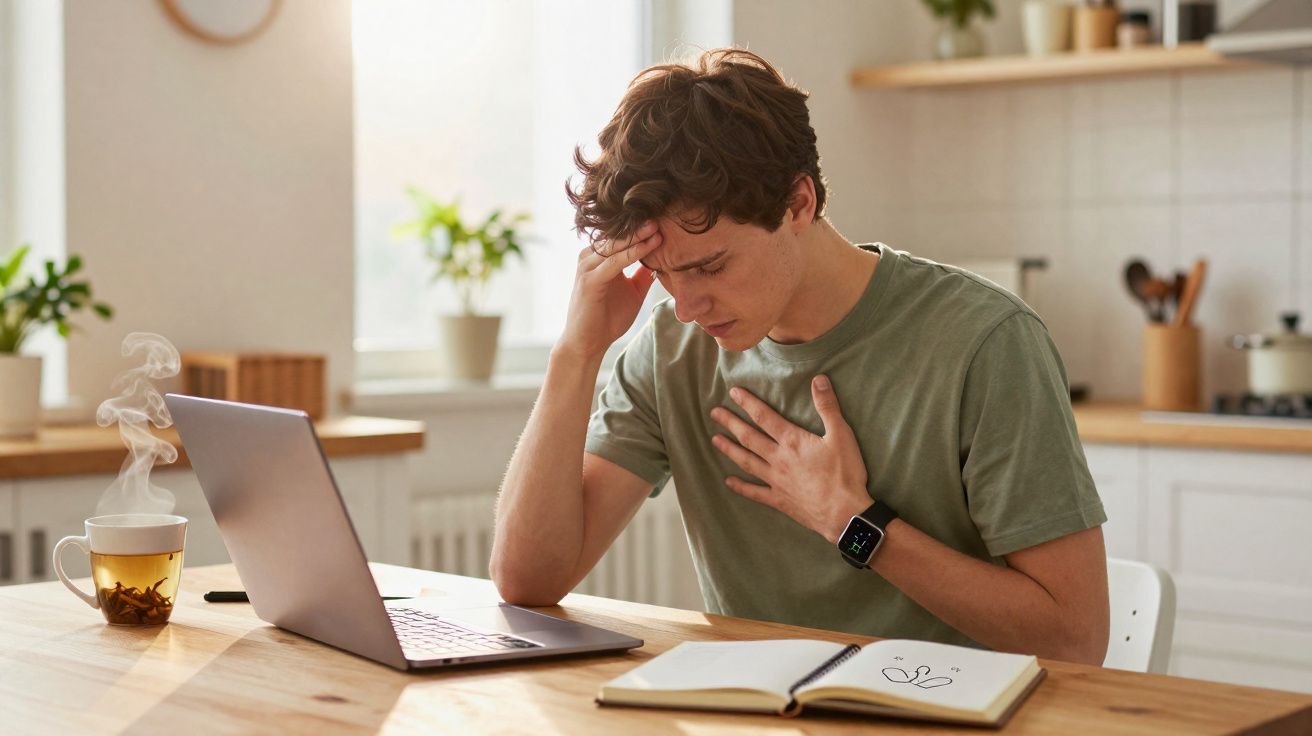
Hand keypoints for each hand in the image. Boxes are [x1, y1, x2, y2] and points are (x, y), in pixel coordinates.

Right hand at [557, 222, 662, 360]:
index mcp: (598, 257)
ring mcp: (587, 267)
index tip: (664, 218)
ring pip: (616, 244)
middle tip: (663, 213)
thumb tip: (662, 260)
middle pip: (618, 235)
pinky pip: (615, 261)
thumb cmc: (607, 318)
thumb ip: (643, 274)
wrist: (588, 343)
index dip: (642, 227)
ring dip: (638, 235)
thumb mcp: (633, 291)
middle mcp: (590, 257)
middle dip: (641, 225)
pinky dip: (633, 252)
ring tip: (658, 225)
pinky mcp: (589, 280)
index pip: (621, 235)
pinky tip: (649, 245)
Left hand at [710, 376, 870, 543]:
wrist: (844, 514)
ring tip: (715, 440)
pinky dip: (741, 487)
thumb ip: (828, 407)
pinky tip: (728, 481)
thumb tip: (818, 379)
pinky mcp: (779, 500)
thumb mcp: (842, 435)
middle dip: (731, 423)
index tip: (733, 393)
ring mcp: (776, 481)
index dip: (748, 403)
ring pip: (747, 462)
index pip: (765, 417)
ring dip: (730, 450)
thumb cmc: (845, 474)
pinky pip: (755, 492)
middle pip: (749, 438)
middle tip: (714, 413)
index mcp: (792, 441)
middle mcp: (778, 459)